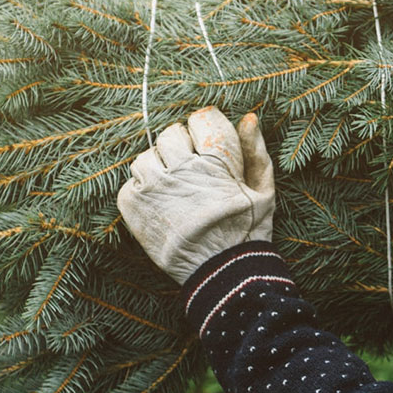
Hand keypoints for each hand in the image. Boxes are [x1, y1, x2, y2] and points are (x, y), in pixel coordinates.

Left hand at [117, 107, 274, 283]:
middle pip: (171, 134)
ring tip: (174, 191)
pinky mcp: (133, 206)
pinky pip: (130, 183)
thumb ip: (255, 151)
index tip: (208, 145)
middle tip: (191, 172)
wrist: (221, 274)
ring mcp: (154, 187)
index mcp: (215, 161)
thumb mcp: (263, 191)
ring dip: (158, 169)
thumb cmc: (246, 231)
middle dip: (181, 148)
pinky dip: (142, 192)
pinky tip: (161, 207)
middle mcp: (181, 170)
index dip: (205, 129)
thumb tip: (248, 117)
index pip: (202, 118)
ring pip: (146, 157)